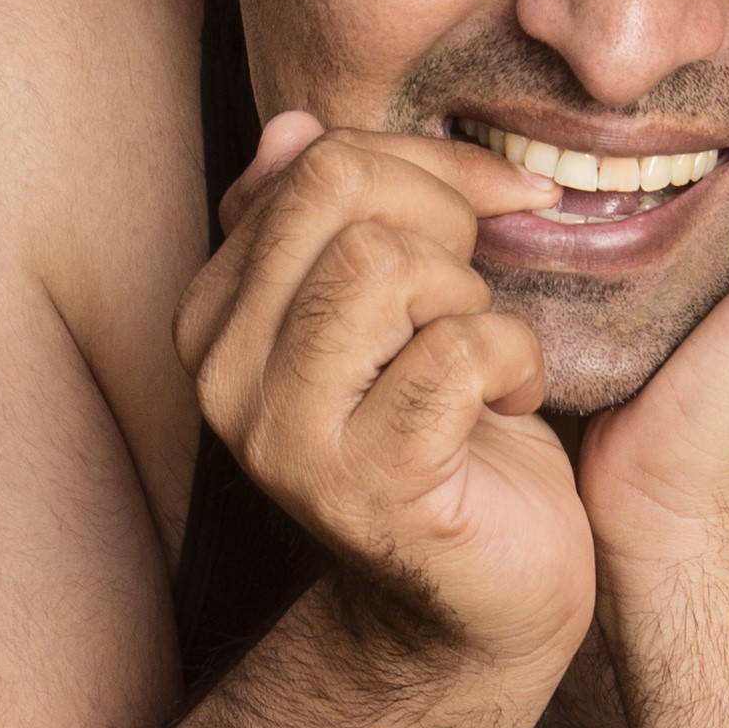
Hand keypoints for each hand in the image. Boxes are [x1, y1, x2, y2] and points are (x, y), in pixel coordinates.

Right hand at [178, 117, 597, 676]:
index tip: (488, 208)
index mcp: (215, 315)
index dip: (424, 164)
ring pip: (387, 264)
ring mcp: (286, 437)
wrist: (477, 599)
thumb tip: (291, 128)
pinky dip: (513, 363)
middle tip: (478, 290)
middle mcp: (225, 375)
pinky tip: (512, 405)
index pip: (313, 160)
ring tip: (484, 356)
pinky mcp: (367, 486)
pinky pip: (455, 354)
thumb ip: (332, 219)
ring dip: (472, 299)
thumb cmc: (446, 434)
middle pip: (339, 192)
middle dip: (445, 217)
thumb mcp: (387, 304)